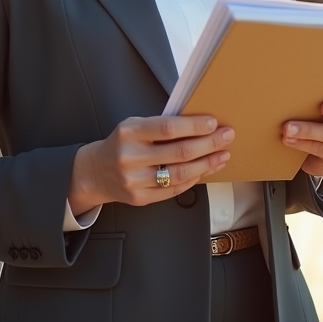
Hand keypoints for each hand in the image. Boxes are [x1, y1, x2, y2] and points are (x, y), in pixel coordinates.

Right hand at [68, 115, 233, 214]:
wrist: (95, 172)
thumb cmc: (121, 144)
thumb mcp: (134, 126)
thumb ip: (160, 126)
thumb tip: (199, 125)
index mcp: (129, 133)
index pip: (168, 128)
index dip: (193, 126)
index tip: (213, 123)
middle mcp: (130, 158)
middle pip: (179, 152)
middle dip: (208, 144)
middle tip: (227, 136)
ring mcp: (134, 181)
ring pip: (180, 174)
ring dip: (206, 164)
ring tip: (223, 155)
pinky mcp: (140, 198)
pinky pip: (173, 189)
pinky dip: (193, 179)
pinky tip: (205, 170)